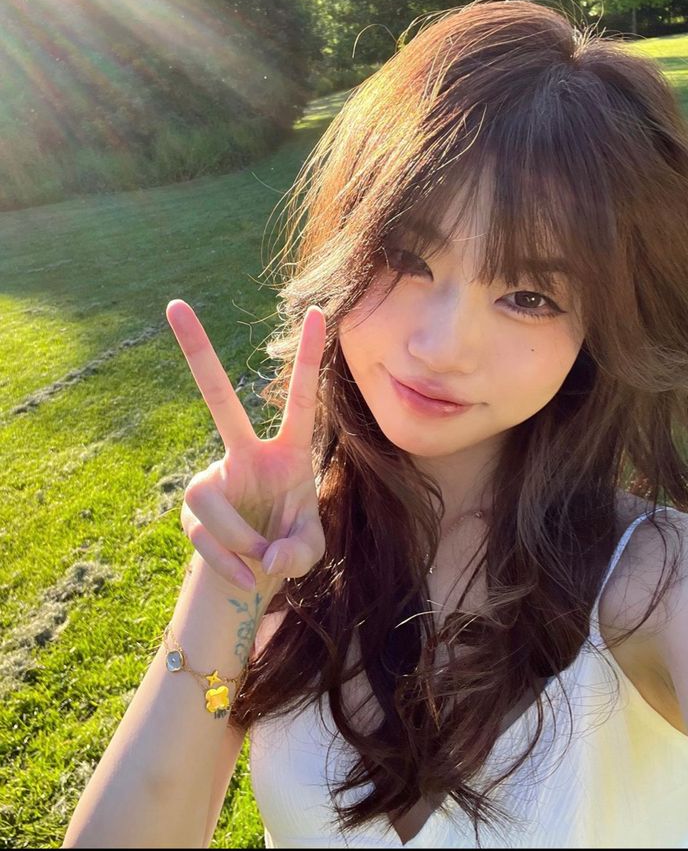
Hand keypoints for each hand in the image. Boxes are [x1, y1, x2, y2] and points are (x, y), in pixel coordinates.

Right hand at [166, 299, 326, 591]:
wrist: (255, 574)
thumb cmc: (290, 547)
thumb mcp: (309, 552)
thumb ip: (299, 554)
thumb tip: (269, 557)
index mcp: (288, 453)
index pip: (300, 400)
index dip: (307, 359)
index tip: (316, 311)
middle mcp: (246, 454)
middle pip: (217, 399)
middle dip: (198, 354)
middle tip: (174, 305)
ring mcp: (214, 477)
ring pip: (211, 501)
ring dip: (239, 541)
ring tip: (261, 564)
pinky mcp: (193, 509)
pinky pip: (203, 534)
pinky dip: (228, 564)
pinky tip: (246, 580)